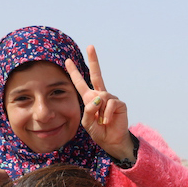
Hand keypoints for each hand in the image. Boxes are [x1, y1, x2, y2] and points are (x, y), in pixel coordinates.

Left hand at [65, 46, 133, 162]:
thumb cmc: (98, 131)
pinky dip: (106, 114)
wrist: (111, 141)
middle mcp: (100, 95)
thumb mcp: (87, 122)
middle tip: (90, 46)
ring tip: (101, 122)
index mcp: (90, 99)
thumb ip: (89, 110)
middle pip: (97, 75)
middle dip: (94, 60)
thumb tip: (98, 99)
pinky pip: (110, 104)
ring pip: (101, 97)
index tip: (68, 60)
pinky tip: (106, 122)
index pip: (81, 83)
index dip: (74, 72)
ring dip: (99, 111)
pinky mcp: (119, 104)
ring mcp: (111, 98)